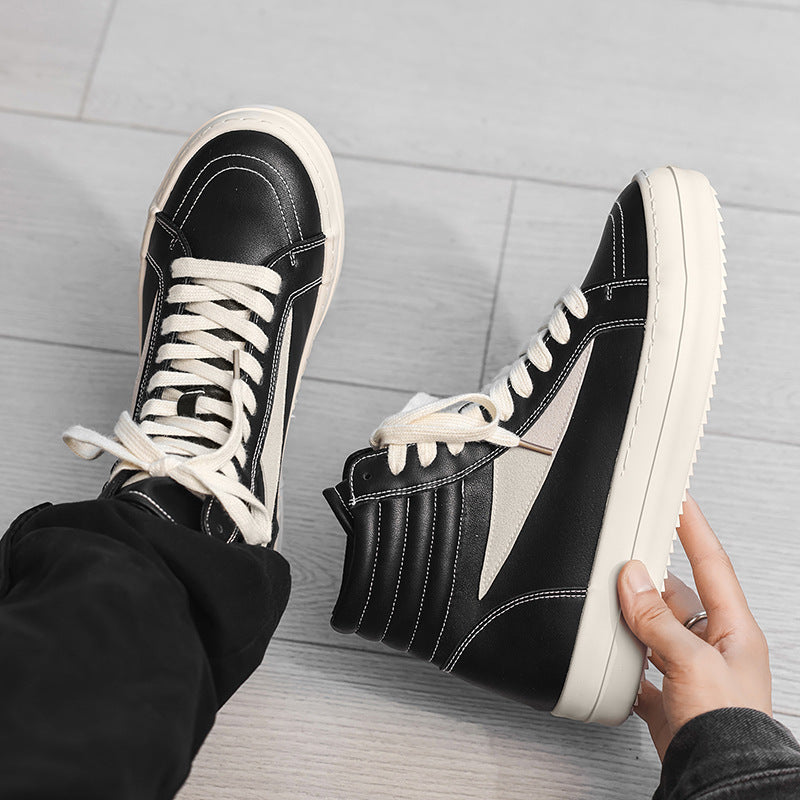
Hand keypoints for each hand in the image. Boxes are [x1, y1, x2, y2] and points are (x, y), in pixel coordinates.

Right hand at [617, 494, 771, 760]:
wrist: (720, 780)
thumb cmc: (730, 727)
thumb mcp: (693, 662)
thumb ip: (658, 619)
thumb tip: (633, 579)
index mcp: (733, 629)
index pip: (712, 563)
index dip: (694, 528)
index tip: (679, 499)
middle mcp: (713, 645)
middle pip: (675, 595)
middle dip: (649, 579)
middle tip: (623, 559)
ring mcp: (689, 670)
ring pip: (653, 628)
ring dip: (631, 620)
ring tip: (609, 606)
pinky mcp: (668, 695)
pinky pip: (639, 665)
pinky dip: (622, 659)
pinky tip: (610, 655)